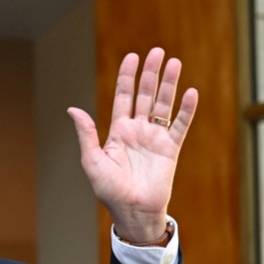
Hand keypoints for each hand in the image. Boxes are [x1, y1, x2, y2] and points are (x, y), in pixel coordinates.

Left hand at [68, 48, 197, 243]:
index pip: (124, 97)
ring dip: (169, 84)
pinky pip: (180, 126)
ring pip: (163, 105)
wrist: (132, 212)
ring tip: (175, 63)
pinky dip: (186, 110)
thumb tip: (72, 109)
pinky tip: (190, 93)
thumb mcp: (92, 160)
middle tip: (157, 51)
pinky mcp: (171, 149)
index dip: (127, 77)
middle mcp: (138, 131)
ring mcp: (155, 138)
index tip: (132, 57)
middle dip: (150, 73)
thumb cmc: (110, 190)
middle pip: (145, 95)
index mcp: (118, 131)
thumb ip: (86, 134)